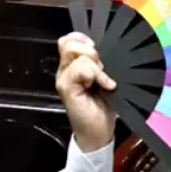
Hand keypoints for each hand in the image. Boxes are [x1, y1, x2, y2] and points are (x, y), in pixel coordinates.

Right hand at [55, 33, 117, 152]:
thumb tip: (105, 50)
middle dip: (89, 50)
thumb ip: (100, 64)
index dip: (84, 40)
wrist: (98, 133)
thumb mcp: (105, 80)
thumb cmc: (104, 107)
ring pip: (74, 53)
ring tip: (103, 79)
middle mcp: (65, 70)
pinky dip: (96, 75)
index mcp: (73, 65)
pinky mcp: (66, 88)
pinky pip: (79, 69)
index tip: (99, 54)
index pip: (71, 39)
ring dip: (94, 64)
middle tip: (102, 67)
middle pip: (68, 42)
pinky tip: (106, 85)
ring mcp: (63, 78)